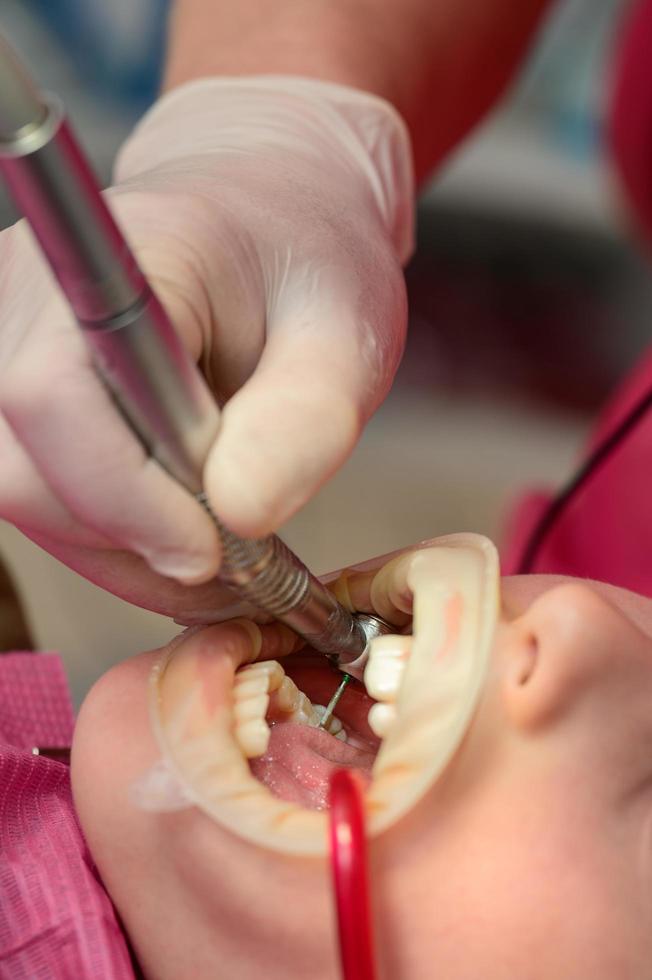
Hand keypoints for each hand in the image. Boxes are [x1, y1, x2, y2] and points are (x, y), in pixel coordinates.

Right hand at [0, 77, 412, 619]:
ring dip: (125, 550)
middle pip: (24, 468)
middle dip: (129, 541)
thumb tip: (239, 513)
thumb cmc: (308, 260)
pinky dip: (114, 535)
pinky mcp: (24, 388)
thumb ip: (305, 419)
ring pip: (27, 494)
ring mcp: (14, 339)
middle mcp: (34, 293)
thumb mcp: (345, 332)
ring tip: (224, 553)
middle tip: (234, 568)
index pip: (55, 395)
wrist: (269, 217)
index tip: (210, 552)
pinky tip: (185, 531)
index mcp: (122, 255)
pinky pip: (44, 491)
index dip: (121, 495)